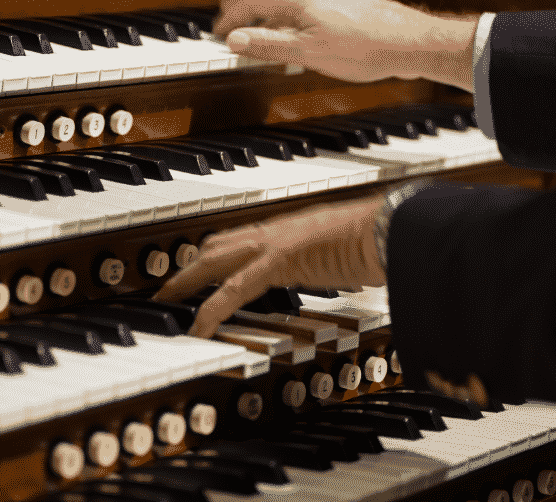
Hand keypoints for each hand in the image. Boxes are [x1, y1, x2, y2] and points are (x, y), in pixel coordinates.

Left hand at [154, 196, 387, 338]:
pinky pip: (234, 290)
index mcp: (292, 227)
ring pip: (214, 259)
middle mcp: (277, 230)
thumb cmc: (381, 238)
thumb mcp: (351, 251)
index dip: (217, 250)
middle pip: (217, 243)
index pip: (243, 236)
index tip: (201, 263)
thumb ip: (342, 260)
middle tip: (166, 283)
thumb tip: (352, 271)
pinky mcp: (278, 262)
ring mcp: (274, 242)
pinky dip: (211, 310)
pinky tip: (197, 328)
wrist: (391, 227)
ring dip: (186, 280)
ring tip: (165, 301)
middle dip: (188, 263)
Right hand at [214, 0, 443, 82]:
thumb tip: (237, 41)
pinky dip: (283, 0)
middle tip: (226, 14)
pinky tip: (292, 18)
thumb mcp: (310, 54)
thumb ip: (271, 45)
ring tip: (253, 15)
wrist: (410, 42)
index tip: (219, 32)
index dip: (230, 17)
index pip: (251, 1)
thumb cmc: (368, 48)